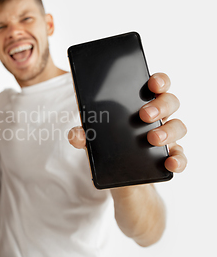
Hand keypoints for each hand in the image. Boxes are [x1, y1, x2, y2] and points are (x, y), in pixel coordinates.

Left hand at [68, 72, 186, 172]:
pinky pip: (180, 157)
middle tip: (144, 114)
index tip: (152, 83)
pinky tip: (169, 163)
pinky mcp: (167, 158)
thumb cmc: (108, 147)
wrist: (116, 176)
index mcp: (140, 104)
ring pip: (178, 127)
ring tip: (152, 138)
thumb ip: (83, 135)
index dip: (159, 80)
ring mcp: (166, 137)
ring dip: (168, 131)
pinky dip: (178, 160)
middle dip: (160, 105)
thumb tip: (76, 134)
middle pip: (170, 102)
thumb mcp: (92, 139)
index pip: (157, 85)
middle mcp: (158, 117)